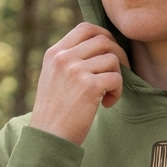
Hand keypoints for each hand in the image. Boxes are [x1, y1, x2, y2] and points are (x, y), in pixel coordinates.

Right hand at [29, 23, 129, 145]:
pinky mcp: (89, 86)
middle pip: (103, 40)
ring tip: (107, 94)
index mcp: (54, 53)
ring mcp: (76, 70)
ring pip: (112, 59)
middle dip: (118, 55)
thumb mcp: (53, 78)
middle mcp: (64, 58)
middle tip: (116, 74)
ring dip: (117, 77)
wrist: (48, 138)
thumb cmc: (54, 112)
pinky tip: (106, 104)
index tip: (109, 52)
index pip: (85, 28)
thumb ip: (70, 60)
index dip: (104, 36)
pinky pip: (116, 78)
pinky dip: (117, 92)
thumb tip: (101, 48)